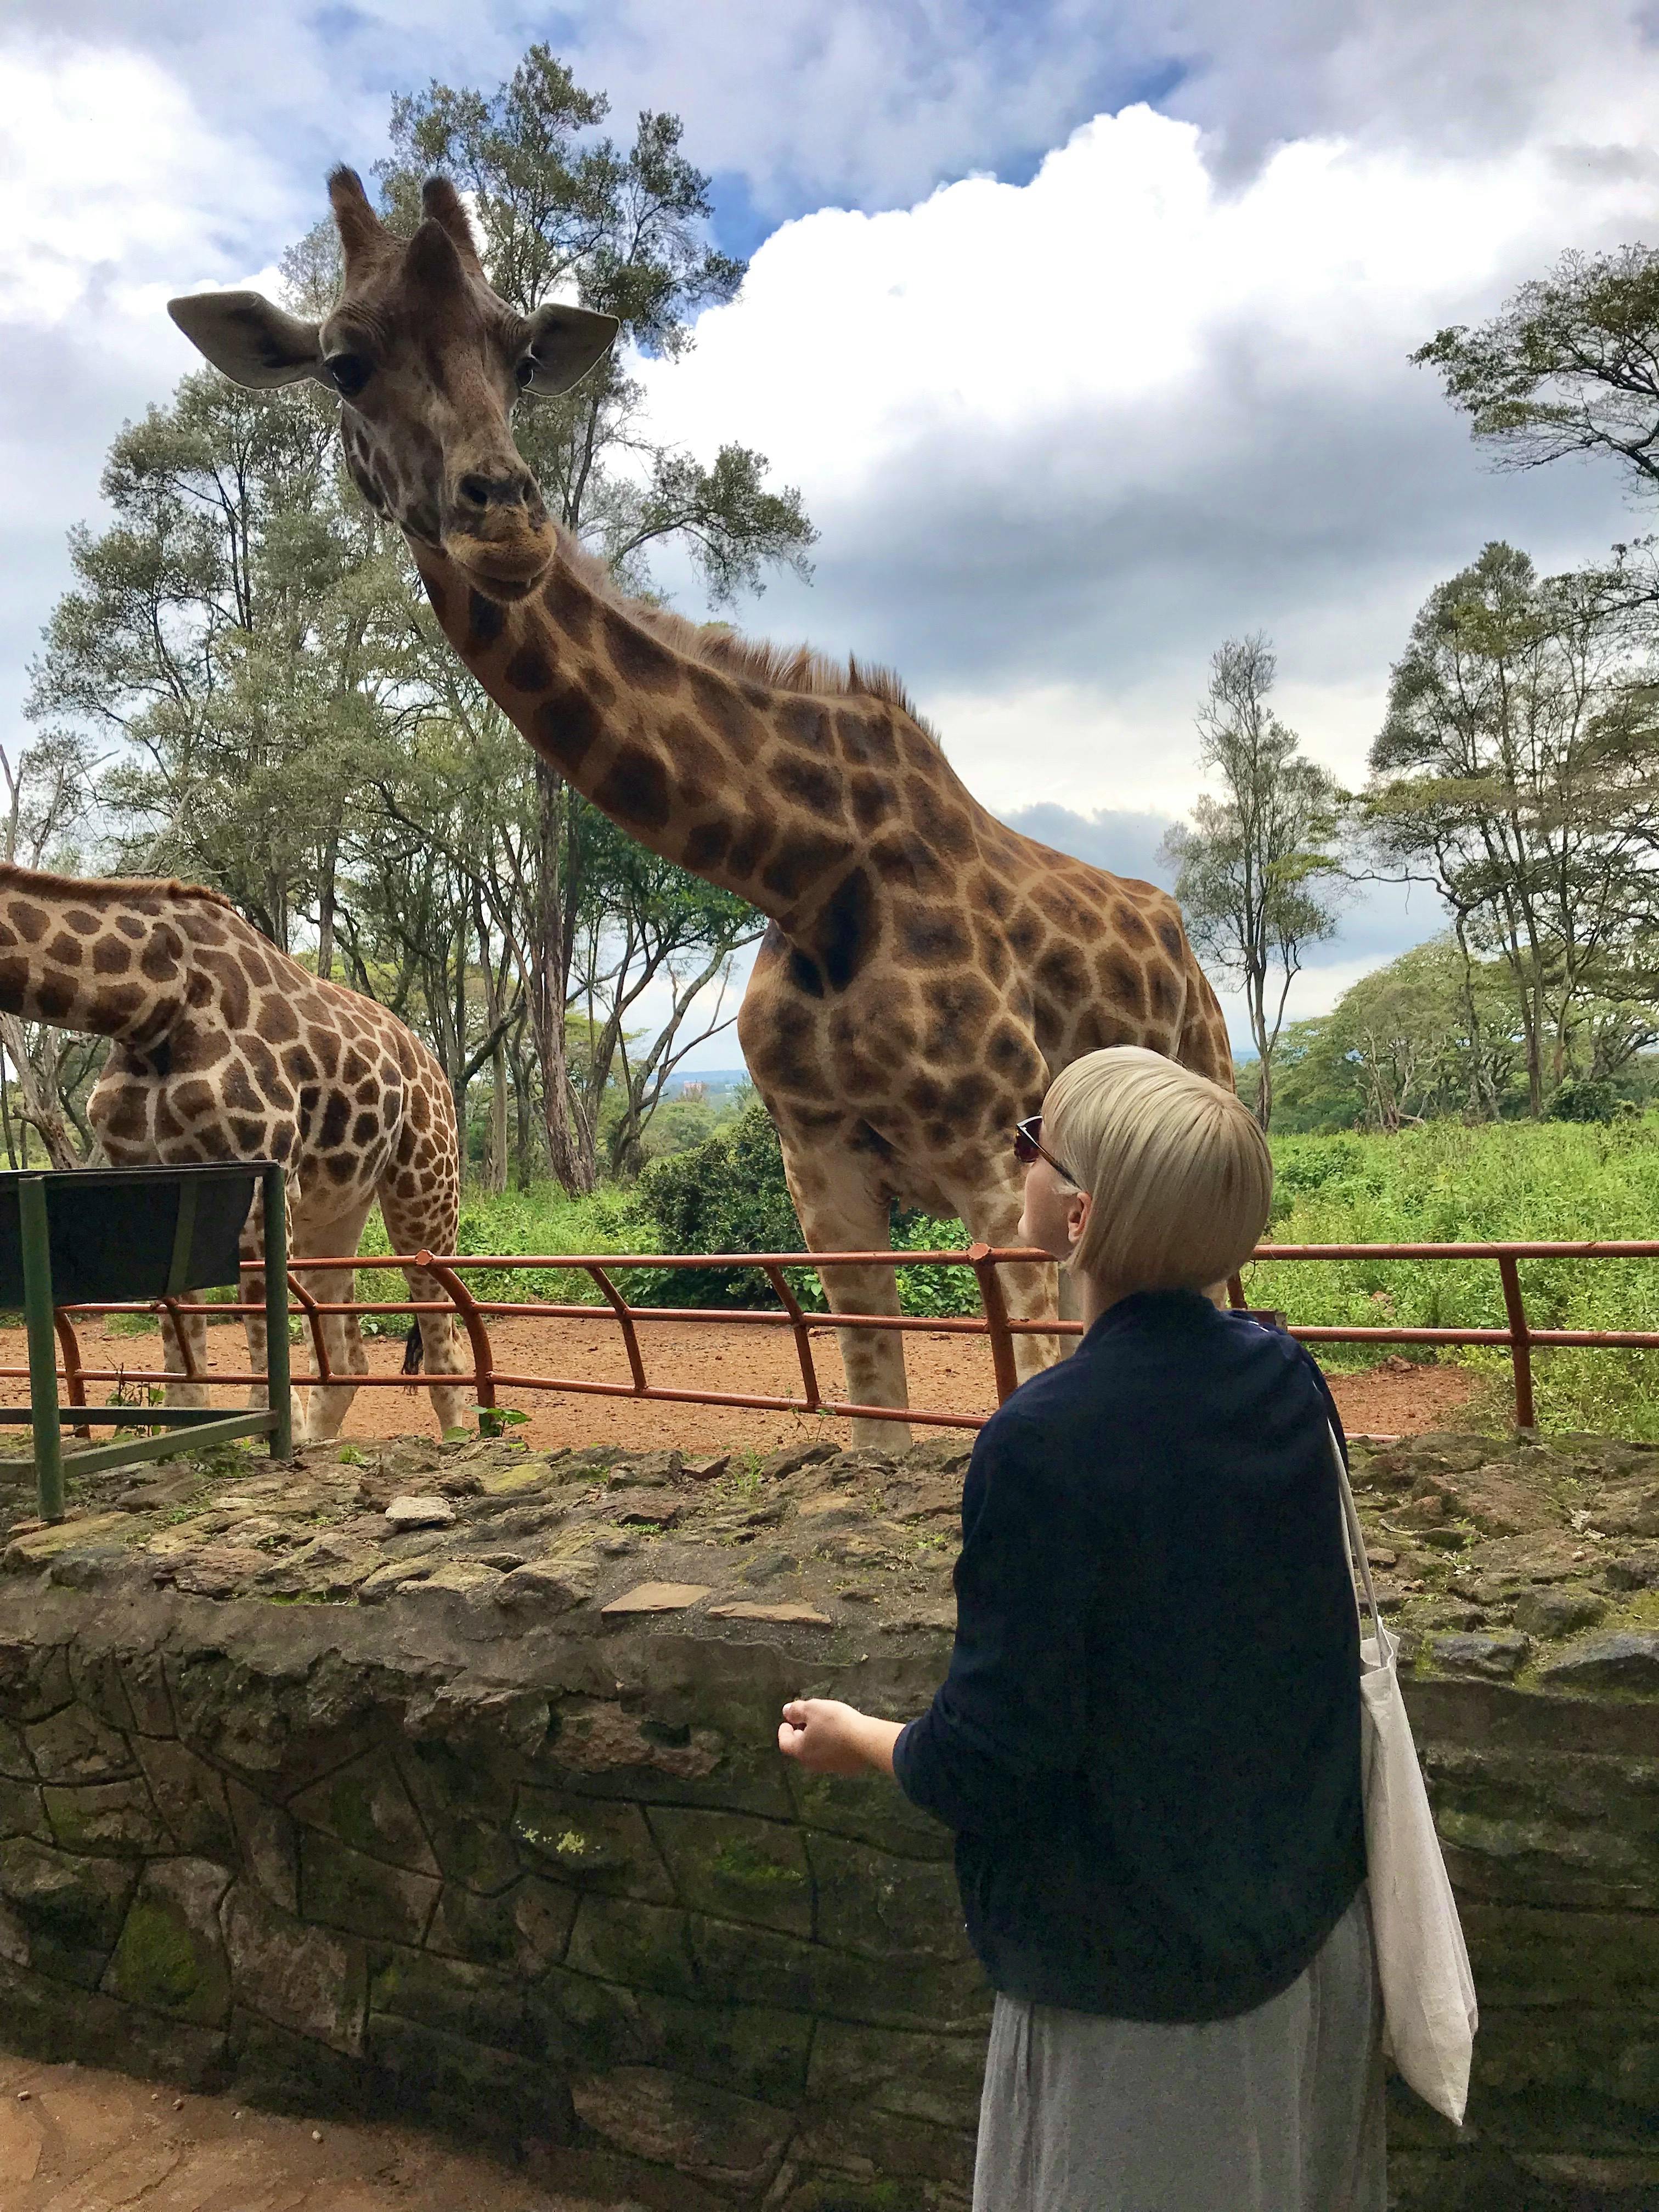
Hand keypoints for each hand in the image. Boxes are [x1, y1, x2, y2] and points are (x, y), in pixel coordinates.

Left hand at [778, 1698, 901, 1776]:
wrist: (866, 1741)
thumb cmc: (836, 1723)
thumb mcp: (813, 1709)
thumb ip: (797, 1710)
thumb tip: (786, 1712)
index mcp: (801, 1750)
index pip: (785, 1743)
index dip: (784, 1731)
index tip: (787, 1722)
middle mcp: (813, 1763)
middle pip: (800, 1750)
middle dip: (800, 1736)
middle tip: (804, 1724)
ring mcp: (830, 1768)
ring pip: (817, 1754)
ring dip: (816, 1741)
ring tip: (822, 1728)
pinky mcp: (846, 1768)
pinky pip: (833, 1756)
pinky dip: (831, 1746)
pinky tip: (839, 1736)